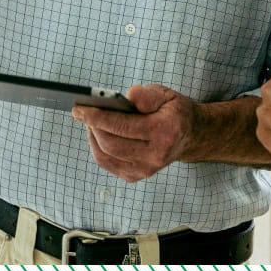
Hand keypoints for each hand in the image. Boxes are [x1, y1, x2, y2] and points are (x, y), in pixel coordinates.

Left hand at [72, 84, 198, 182]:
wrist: (190, 136)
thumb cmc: (174, 112)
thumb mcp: (166, 95)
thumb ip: (147, 95)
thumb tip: (128, 96)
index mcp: (165, 131)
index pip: (123, 126)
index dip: (97, 117)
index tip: (79, 108)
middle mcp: (156, 155)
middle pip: (110, 143)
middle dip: (92, 126)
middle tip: (83, 112)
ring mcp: (145, 169)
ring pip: (105, 155)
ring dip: (92, 137)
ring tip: (90, 121)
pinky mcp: (136, 176)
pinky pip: (107, 163)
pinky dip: (97, 148)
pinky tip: (98, 134)